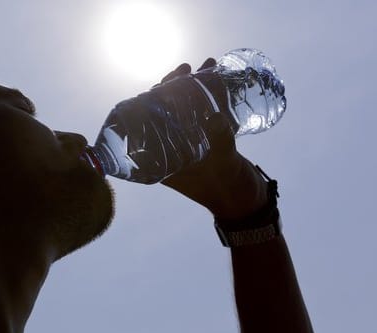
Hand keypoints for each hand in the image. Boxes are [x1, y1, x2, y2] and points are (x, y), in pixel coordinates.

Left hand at [159, 60, 268, 219]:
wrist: (247, 203)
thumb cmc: (229, 190)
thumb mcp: (224, 163)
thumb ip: (220, 140)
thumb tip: (215, 115)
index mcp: (163, 159)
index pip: (149, 124)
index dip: (153, 100)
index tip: (163, 82)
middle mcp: (173, 150)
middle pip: (166, 112)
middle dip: (175, 87)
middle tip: (186, 69)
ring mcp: (190, 144)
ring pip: (186, 110)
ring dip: (195, 88)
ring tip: (207, 67)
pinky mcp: (207, 140)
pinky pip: (204, 114)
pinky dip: (210, 97)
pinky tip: (218, 79)